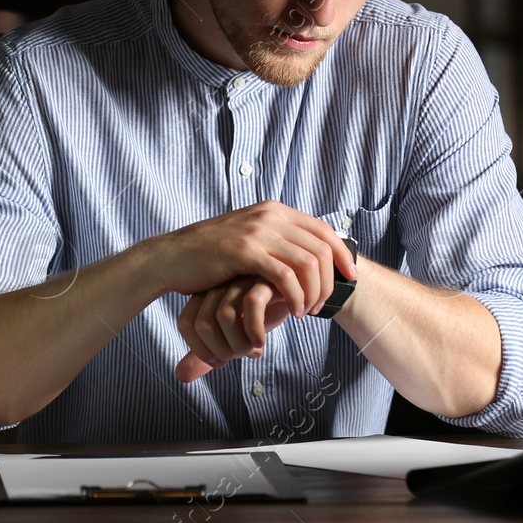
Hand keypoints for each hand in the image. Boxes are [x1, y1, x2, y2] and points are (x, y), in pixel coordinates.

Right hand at [137, 200, 356, 319]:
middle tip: (322, 305)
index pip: (324, 230)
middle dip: (329, 280)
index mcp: (274, 210)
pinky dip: (296, 296)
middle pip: (321, 248)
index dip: (342, 254)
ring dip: (314, 292)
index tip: (351, 278)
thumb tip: (309, 255)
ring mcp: (257, 231)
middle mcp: (270, 215)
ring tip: (307, 312)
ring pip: (308, 262)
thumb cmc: (212, 256)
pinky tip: (292, 311)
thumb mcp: (250, 239)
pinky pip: (285, 275)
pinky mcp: (244, 252)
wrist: (172, 257)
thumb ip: (277, 241)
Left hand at [175, 276, 293, 382]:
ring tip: (257, 348)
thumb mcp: (234, 337)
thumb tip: (181, 376)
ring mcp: (242, 280)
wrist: (298, 293)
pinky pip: (252, 303)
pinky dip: (257, 329)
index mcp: (208, 295)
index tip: (222, 362)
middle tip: (243, 356)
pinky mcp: (265, 278)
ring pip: (225, 314)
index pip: (187, 323)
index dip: (201, 350)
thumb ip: (209, 355)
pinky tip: (266, 339)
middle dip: (224, 351)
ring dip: (241, 343)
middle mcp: (221, 286)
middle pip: (204, 323)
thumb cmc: (263, 313)